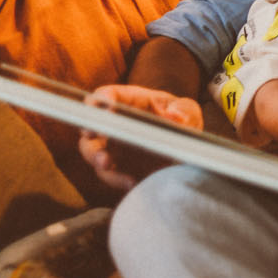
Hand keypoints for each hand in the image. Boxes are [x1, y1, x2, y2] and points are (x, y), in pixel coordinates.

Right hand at [78, 85, 202, 192]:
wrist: (186, 146)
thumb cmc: (182, 119)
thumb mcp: (188, 110)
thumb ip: (183, 110)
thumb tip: (173, 116)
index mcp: (128, 102)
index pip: (105, 95)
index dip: (101, 99)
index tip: (107, 107)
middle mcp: (113, 123)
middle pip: (90, 124)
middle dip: (89, 129)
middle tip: (93, 133)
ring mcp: (112, 147)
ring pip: (92, 152)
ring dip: (96, 157)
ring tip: (106, 163)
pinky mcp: (117, 168)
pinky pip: (110, 175)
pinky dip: (117, 179)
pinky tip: (131, 182)